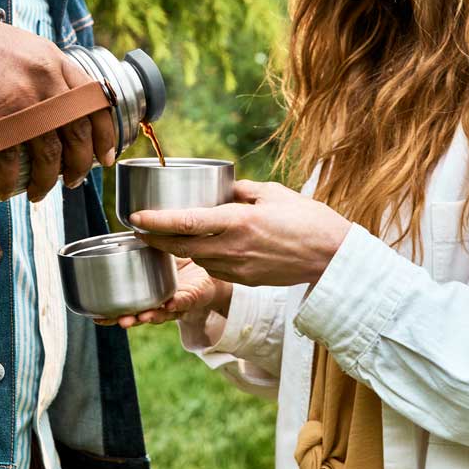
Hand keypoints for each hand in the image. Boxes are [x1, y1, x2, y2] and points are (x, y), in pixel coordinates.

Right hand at [0, 2, 115, 200]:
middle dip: (79, 164)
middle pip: (77, 132)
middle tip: (73, 181)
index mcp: (56, 61)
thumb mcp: (22, 48)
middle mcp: (47, 78)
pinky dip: (10, 179)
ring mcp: (24, 97)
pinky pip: (12, 157)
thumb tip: (56, 107)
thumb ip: (43, 72)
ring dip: (47, 179)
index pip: (95, 102)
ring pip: (49, 151)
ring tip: (40, 192)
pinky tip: (6, 188)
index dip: (105, 134)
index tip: (105, 156)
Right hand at [95, 256, 232, 328]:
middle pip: (140, 314)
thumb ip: (148, 243)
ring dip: (148, 316)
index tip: (95, 315)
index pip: (128, 305)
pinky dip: (176, 304)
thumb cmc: (186, 260)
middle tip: (107, 320)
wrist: (215, 264)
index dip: (111, 311)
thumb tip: (131, 222)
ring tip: (136, 317)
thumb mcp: (162, 251)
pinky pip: (185, 301)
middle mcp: (161, 301)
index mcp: (149, 292)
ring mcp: (177, 301)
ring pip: (161, 313)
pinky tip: (168, 304)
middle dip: (125, 318)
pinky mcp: (194, 296)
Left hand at [129, 179, 350, 286]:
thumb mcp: (272, 192)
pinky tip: (199, 246)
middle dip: (155, 238)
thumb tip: (220, 188)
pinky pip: (213, 268)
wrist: (333, 257)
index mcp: (238, 221)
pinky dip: (201, 257)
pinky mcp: (245, 280)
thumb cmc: (307, 219)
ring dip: (176, 249)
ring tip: (162, 235)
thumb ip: (240, 190)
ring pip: (196, 259)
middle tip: (138, 226)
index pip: (186, 222)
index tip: (135, 216)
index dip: (156, 221)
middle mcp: (233, 247)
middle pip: (181, 245)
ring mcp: (238, 268)